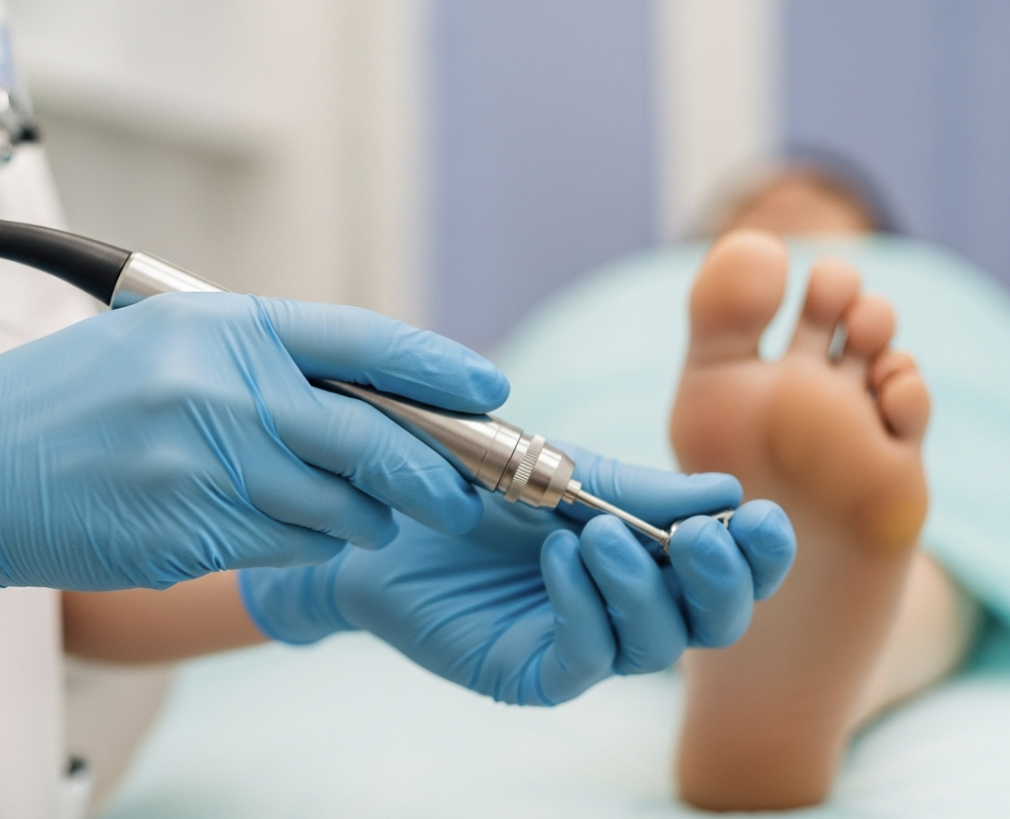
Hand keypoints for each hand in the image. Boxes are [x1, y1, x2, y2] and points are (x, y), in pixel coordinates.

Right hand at [0, 293, 507, 634]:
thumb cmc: (72, 399)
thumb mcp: (169, 342)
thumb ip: (265, 359)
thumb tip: (372, 389)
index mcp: (223, 327)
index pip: (361, 342)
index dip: (438, 369)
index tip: (488, 389)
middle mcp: (223, 392)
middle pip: (374, 439)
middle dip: (435, 473)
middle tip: (460, 491)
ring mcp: (208, 468)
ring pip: (342, 509)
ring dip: (365, 518)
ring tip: (353, 510)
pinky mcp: (194, 534)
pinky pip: (293, 548)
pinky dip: (310, 544)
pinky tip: (286, 528)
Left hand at [240, 445, 794, 704]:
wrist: (385, 513)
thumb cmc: (477, 488)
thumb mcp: (562, 472)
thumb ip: (638, 488)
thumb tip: (727, 491)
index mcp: (650, 552)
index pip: (728, 568)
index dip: (757, 552)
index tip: (759, 517)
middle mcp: (629, 606)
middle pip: (712, 620)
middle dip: (718, 580)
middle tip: (700, 534)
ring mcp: (585, 643)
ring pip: (656, 643)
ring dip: (641, 585)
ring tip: (599, 533)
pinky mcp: (536, 672)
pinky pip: (586, 658)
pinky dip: (583, 607)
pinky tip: (559, 559)